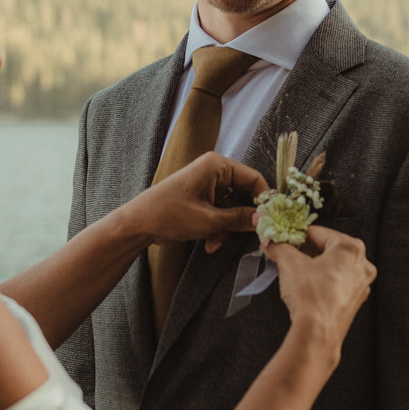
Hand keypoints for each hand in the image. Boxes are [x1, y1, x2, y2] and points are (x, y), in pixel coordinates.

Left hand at [129, 152, 268, 253]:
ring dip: (227, 229)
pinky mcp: (203, 201)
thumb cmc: (169, 214)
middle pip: (245, 195)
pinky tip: (209, 243)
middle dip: (241, 219)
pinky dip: (218, 229)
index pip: (254, 178)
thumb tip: (264, 221)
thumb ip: (239, 219)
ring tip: (214, 242)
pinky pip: (221, 214)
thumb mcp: (208, 220)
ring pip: (233, 209)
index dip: (264, 200)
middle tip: (246, 237)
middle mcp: (215, 172)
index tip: (270, 221)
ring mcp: (208, 187)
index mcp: (217, 165)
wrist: (138, 225)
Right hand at [262, 224, 374, 352]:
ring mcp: (360, 284)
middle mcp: (361, 264)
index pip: (317, 232)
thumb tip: (271, 242)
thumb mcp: (290, 264)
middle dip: (304, 252)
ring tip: (293, 272)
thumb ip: (280, 247)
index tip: (283, 240)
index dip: (296, 236)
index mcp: (350, 248)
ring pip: (332, 266)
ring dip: (312, 266)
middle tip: (285, 255)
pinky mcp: (354, 301)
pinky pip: (336, 283)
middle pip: (326, 248)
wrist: (317, 334)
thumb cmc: (311, 296)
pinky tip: (305, 288)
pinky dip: (321, 281)